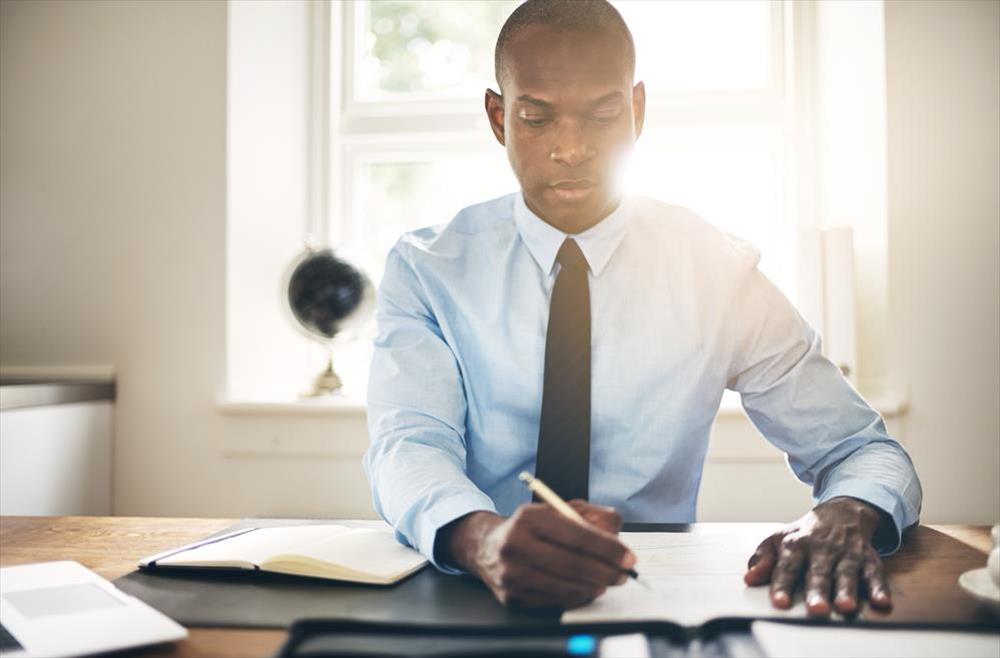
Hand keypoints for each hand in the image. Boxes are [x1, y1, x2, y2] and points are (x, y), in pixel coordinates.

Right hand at [437, 501, 635, 608]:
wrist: (487, 547)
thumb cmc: (530, 528)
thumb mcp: (556, 510)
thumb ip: (589, 514)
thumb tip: (616, 529)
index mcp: (528, 518)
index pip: (576, 535)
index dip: (607, 549)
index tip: (628, 558)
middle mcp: (515, 544)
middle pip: (572, 564)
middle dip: (606, 571)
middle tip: (623, 575)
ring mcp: (511, 574)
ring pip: (565, 587)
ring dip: (593, 587)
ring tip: (605, 581)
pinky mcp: (511, 596)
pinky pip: (554, 602)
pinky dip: (576, 597)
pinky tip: (584, 588)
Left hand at [743, 497, 892, 616]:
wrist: (841, 512)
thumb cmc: (805, 533)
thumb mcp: (779, 539)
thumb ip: (763, 559)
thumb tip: (749, 578)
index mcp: (796, 544)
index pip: (787, 566)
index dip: (782, 584)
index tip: (779, 603)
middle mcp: (822, 548)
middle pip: (819, 572)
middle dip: (817, 590)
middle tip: (816, 609)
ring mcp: (846, 552)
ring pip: (847, 572)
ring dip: (847, 590)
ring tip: (845, 607)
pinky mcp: (868, 557)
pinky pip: (874, 573)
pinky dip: (879, 587)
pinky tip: (881, 602)